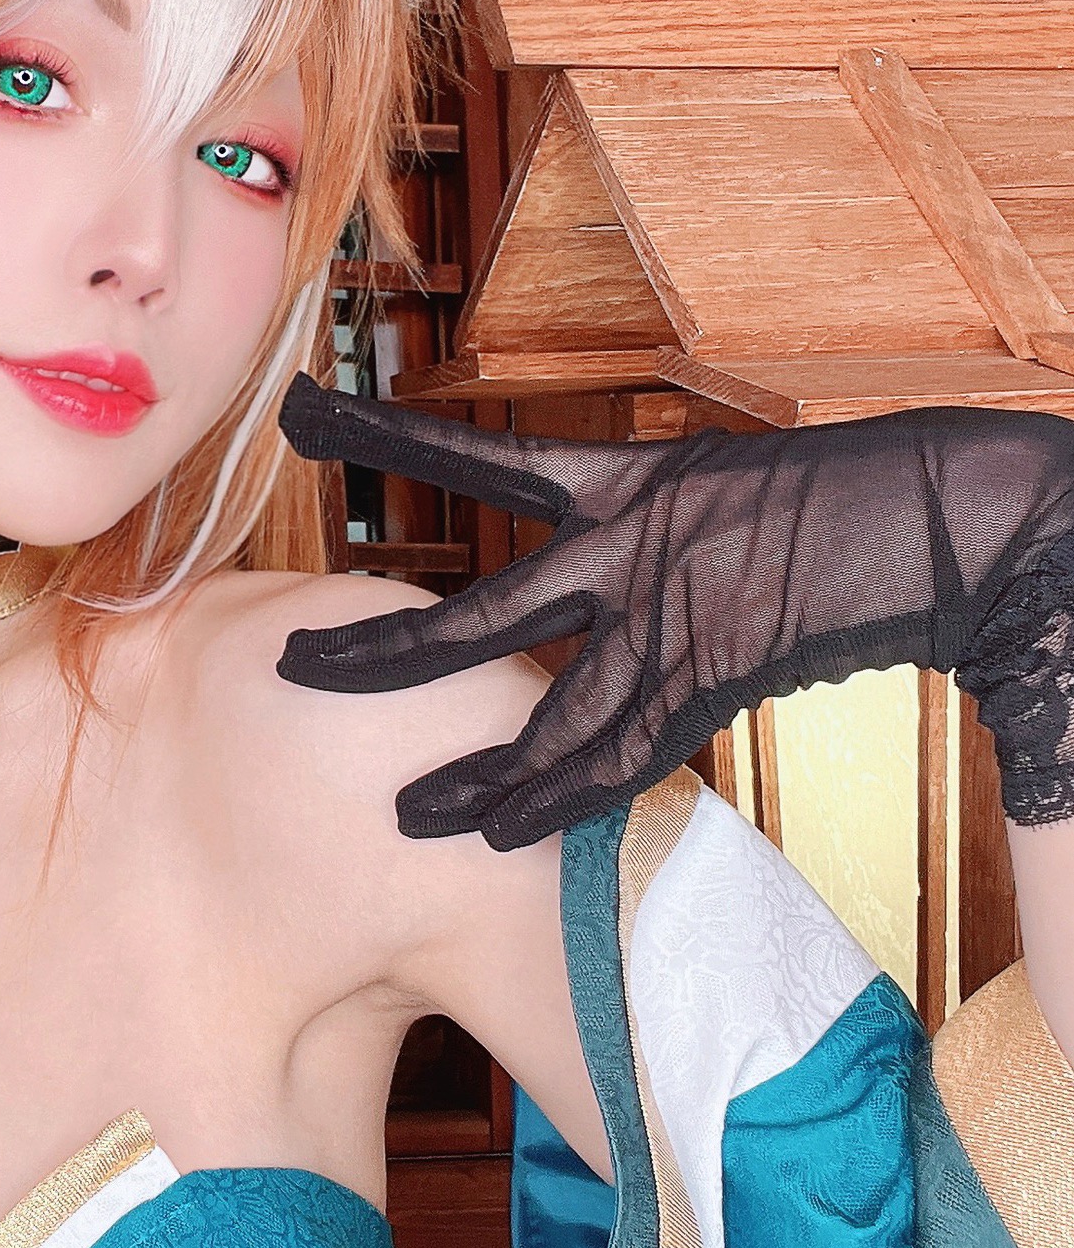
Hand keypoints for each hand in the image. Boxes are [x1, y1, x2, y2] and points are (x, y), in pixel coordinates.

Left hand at [275, 375, 1073, 849]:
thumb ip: (658, 547)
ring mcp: (671, 612)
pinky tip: (507, 831)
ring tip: (405, 814)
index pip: (478, 456)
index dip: (380, 433)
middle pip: (472, 610)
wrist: (958, 516)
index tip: (298, 416)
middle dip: (378, 648)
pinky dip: (562, 797)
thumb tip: (620, 604)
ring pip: (547, 712)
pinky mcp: (719, 670)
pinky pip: (623, 754)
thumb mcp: (732, 496)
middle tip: (290, 662)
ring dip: (475, 770)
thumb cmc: (859, 499)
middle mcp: (632, 542)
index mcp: (632, 479)